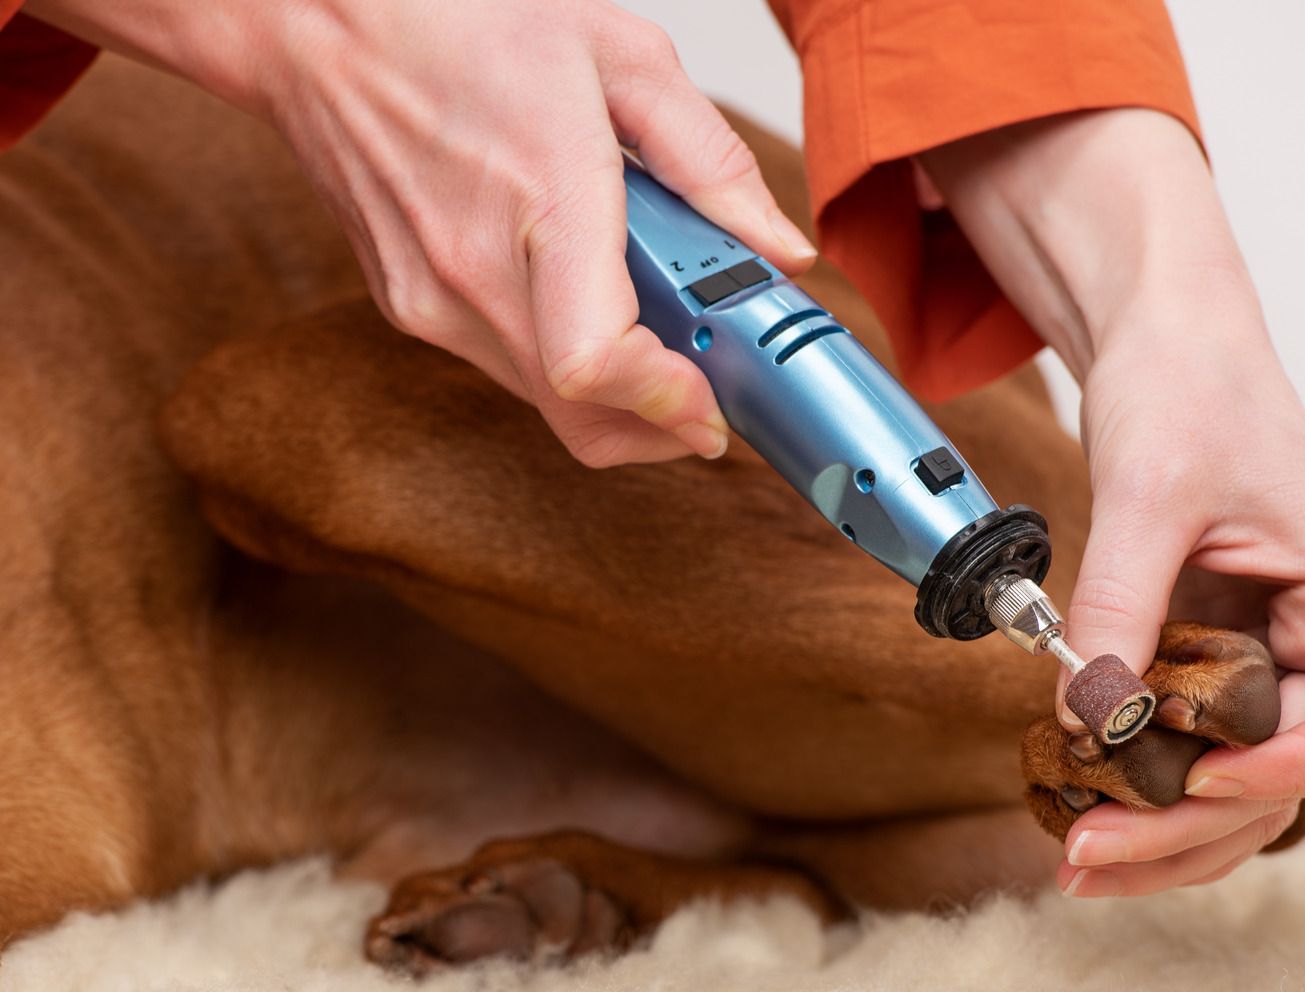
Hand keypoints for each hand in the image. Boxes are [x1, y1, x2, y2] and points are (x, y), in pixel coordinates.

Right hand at [27, 0, 815, 465]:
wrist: (317, 24)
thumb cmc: (455, 21)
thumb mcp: (621, 58)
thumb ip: (712, 164)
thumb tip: (776, 251)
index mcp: (540, 200)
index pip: (595, 362)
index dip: (665, 403)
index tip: (714, 404)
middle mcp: (474, 272)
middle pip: (582, 418)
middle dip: (662, 426)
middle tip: (710, 392)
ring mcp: (434, 302)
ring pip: (548, 406)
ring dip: (616, 395)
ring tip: (650, 323)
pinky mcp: (412, 310)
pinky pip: (509, 369)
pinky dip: (563, 361)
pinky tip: (583, 297)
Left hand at [920, 109, 1304, 894]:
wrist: (1162, 349)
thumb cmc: (1190, 390)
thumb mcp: (1150, 492)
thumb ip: (1120, 601)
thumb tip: (1083, 711)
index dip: (1290, 776)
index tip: (1195, 775)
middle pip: (1289, 784)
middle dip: (1190, 827)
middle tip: (1086, 855)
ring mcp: (1269, 661)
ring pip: (1238, 786)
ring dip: (1161, 831)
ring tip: (1073, 859)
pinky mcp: (1211, 663)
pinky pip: (1189, 748)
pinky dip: (1139, 786)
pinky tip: (1075, 808)